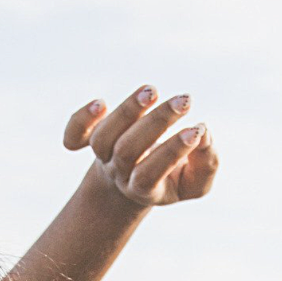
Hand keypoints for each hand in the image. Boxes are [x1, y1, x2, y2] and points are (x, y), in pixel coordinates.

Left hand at [64, 85, 218, 208]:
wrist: (133, 184)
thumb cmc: (171, 178)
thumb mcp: (195, 182)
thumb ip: (206, 165)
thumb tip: (203, 135)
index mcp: (144, 189)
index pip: (150, 173)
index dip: (172, 152)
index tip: (198, 129)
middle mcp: (120, 172)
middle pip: (127, 151)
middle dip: (156, 124)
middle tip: (185, 101)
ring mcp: (104, 156)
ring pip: (102, 139)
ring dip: (126, 112)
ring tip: (152, 91)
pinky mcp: (91, 139)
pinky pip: (75, 135)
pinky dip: (81, 121)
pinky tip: (100, 104)